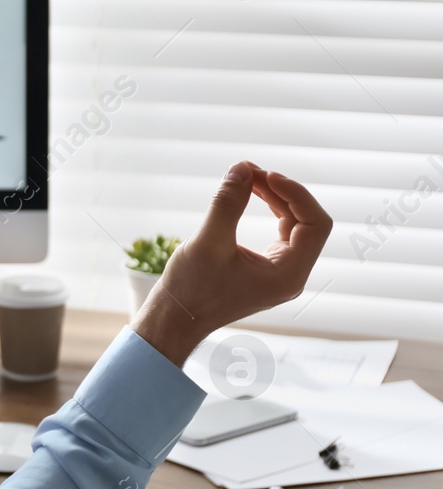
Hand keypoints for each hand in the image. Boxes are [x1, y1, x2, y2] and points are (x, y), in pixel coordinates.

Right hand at [133, 162, 332, 364]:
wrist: (174, 319)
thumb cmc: (191, 290)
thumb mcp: (209, 243)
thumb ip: (228, 204)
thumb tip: (241, 169)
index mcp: (289, 274)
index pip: (315, 225)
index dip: (297, 194)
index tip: (266, 175)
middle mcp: (291, 275)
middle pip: (306, 222)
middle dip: (282, 192)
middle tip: (250, 171)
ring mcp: (280, 273)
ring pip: (293, 226)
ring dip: (274, 198)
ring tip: (247, 178)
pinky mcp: (265, 270)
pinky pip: (279, 234)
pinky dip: (267, 211)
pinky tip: (249, 195)